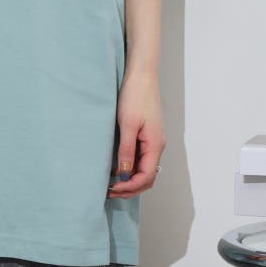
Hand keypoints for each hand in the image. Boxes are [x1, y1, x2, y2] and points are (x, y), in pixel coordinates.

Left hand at [107, 71, 164, 198]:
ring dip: (129, 179)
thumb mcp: (127, 124)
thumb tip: (124, 174)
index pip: (146, 177)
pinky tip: (116, 167)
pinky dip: (130, 167)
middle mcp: (156, 146)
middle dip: (130, 187)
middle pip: (147, 177)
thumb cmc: (134, 96)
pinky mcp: (146, 134)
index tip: (112, 188)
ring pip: (143, 168)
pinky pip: (140, 158)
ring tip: (110, 182)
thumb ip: (126, 150)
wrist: (141, 75)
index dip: (130, 187)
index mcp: (155, 145)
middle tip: (109, 191)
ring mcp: (152, 140)